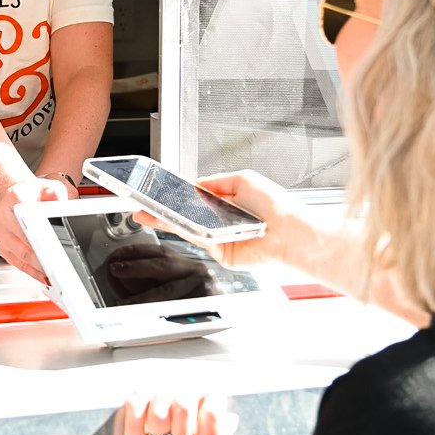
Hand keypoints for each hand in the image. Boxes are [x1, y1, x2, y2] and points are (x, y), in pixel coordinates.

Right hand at [0, 175, 75, 283]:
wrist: (18, 199)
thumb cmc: (34, 195)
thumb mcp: (49, 186)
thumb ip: (55, 192)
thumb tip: (56, 200)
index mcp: (14, 197)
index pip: (25, 215)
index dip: (38, 232)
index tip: (50, 244)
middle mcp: (2, 215)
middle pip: (22, 240)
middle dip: (40, 254)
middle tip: (55, 265)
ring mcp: (1, 233)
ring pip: (20, 255)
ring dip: (38, 266)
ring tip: (53, 272)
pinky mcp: (3, 247)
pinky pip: (18, 264)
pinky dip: (32, 271)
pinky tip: (44, 275)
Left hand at [117, 394, 232, 434]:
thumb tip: (229, 419)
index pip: (214, 414)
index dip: (210, 397)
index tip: (205, 396)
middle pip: (186, 406)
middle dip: (184, 394)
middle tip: (181, 398)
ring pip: (160, 410)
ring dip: (161, 397)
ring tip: (161, 400)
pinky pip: (133, 423)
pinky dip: (136, 404)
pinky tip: (140, 399)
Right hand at [137, 168, 308, 272]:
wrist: (291, 231)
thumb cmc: (276, 205)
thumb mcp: (243, 179)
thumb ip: (216, 180)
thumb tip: (195, 182)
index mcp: (228, 203)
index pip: (196, 199)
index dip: (176, 196)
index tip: (159, 192)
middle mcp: (222, 222)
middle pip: (186, 216)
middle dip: (163, 211)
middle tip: (143, 207)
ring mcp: (220, 239)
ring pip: (188, 229)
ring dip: (166, 221)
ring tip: (147, 214)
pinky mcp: (221, 254)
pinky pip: (199, 240)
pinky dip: (185, 230)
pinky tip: (172, 221)